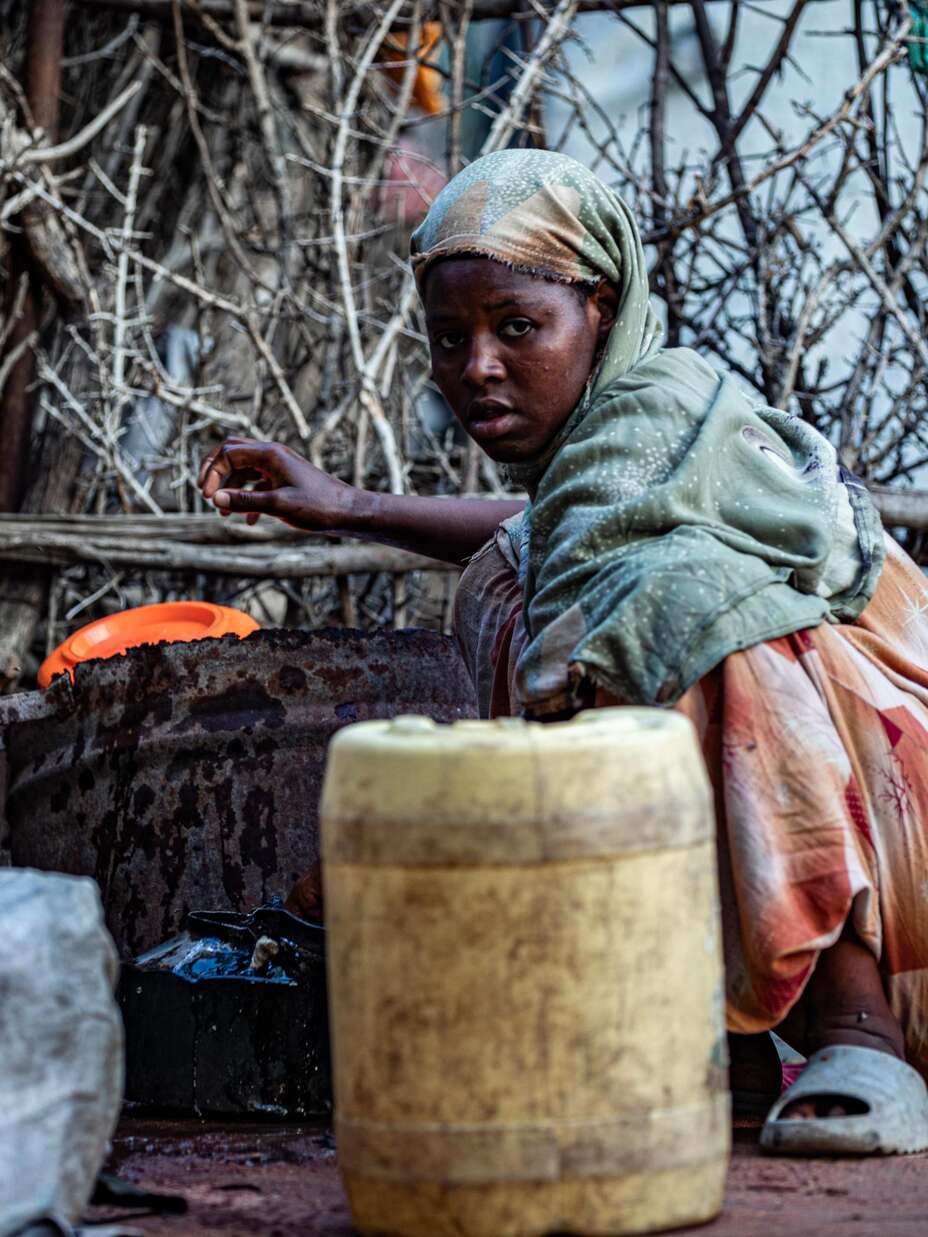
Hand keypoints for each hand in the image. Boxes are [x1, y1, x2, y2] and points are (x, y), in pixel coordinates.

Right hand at [197, 436, 359, 531]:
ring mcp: (279, 467)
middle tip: (206, 494)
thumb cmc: (320, 507)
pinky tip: (248, 520)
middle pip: (232, 453)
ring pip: (244, 470)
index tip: (208, 497)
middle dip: (216, 472)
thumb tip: (216, 500)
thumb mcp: (279, 505)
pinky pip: (258, 484)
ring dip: (230, 488)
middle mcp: (273, 455)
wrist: (349, 513)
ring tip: (223, 512)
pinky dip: (248, 498)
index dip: (212, 472)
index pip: (228, 452)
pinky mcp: (285, 481)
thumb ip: (246, 501)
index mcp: (270, 454)